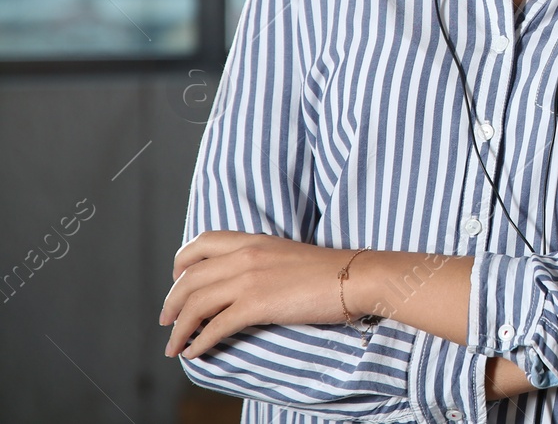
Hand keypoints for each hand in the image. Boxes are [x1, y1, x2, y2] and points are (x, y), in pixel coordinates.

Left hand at [160, 231, 356, 358]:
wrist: (355, 277)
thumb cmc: (329, 271)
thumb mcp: (287, 254)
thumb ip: (261, 261)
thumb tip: (244, 284)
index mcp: (253, 240)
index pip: (201, 243)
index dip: (181, 263)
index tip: (176, 281)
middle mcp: (245, 255)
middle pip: (190, 278)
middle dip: (171, 303)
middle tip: (166, 320)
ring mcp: (249, 279)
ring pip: (196, 304)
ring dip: (178, 328)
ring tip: (173, 345)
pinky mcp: (257, 304)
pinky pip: (215, 327)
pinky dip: (199, 342)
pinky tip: (194, 352)